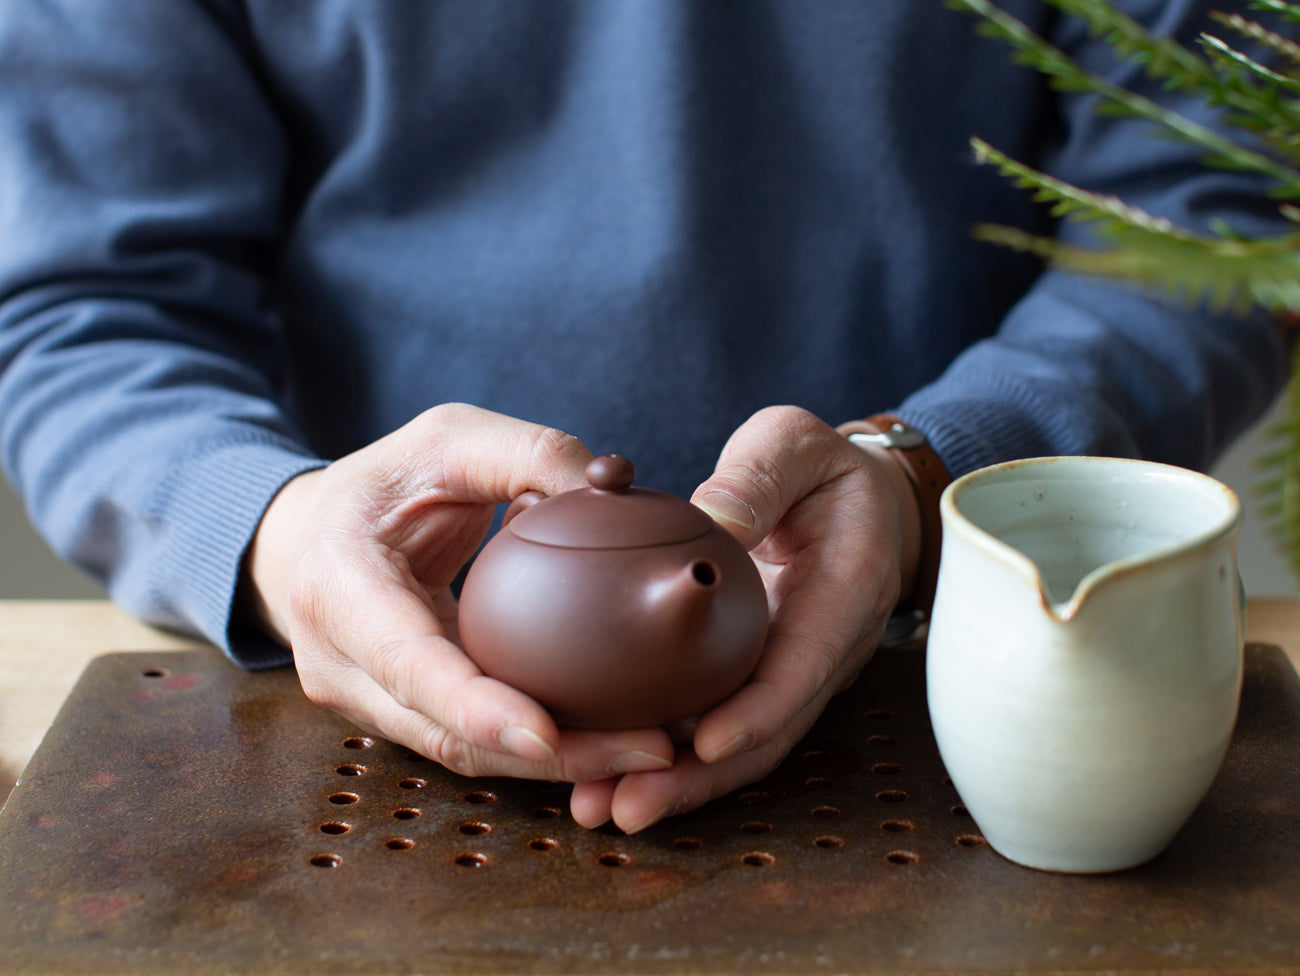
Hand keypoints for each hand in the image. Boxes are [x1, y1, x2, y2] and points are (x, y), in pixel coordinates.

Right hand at [244, 403, 675, 781]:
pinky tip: (611, 738)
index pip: (407, 662)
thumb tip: (614, 486)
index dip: (474, 706)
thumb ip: (527, 452)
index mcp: (337, 586)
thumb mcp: (448, 439)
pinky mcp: (400, 717)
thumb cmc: (385, 481)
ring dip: (558, 765)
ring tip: (648, 750)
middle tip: (651, 748)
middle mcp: (339, 661)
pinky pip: (471, 743)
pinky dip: (540, 748)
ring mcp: (364, 701)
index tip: (547, 735)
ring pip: (464, 754)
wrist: (312, 534)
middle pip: (446, 734)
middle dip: (549, 756)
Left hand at [569, 405, 920, 831]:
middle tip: (627, 804)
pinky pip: (715, 721)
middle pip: (765, 731)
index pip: (802, 667)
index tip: (702, 744)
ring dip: (674, 782)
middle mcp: (821, 650)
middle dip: (699, 778)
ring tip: (601, 807)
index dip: (755, 713)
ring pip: (738, 744)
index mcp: (844, 594)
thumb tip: (714, 522)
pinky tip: (605, 771)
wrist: (855, 502)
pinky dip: (667, 754)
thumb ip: (760, 474)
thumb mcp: (796, 442)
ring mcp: (789, 670)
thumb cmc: (821, 467)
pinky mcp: (756, 674)